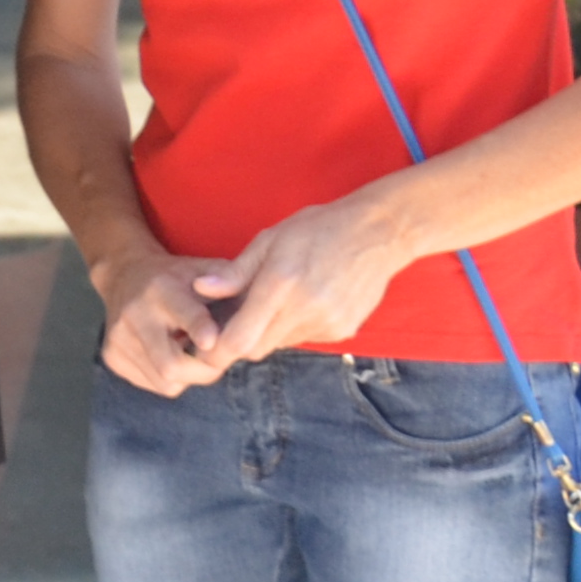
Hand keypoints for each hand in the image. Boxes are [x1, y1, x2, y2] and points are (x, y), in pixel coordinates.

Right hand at [85, 243, 232, 396]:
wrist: (124, 275)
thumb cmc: (177, 276)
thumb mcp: (203, 269)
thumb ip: (230, 286)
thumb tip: (259, 309)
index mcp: (162, 288)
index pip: (182, 313)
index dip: (197, 328)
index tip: (211, 342)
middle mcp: (135, 314)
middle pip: (171, 363)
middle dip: (204, 372)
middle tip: (220, 363)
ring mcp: (118, 338)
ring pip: (164, 380)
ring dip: (189, 376)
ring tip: (194, 354)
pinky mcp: (111, 356)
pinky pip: (152, 383)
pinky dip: (170, 377)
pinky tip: (171, 353)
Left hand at [194, 193, 411, 368]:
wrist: (379, 232)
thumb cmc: (318, 228)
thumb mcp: (270, 239)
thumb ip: (236, 272)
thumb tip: (201, 289)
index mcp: (281, 284)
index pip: (240, 340)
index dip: (216, 353)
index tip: (202, 351)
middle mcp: (305, 310)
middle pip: (256, 349)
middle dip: (240, 340)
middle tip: (234, 319)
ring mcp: (328, 324)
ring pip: (280, 343)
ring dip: (269, 330)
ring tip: (277, 299)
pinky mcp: (343, 330)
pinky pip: (305, 338)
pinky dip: (295, 326)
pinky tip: (304, 299)